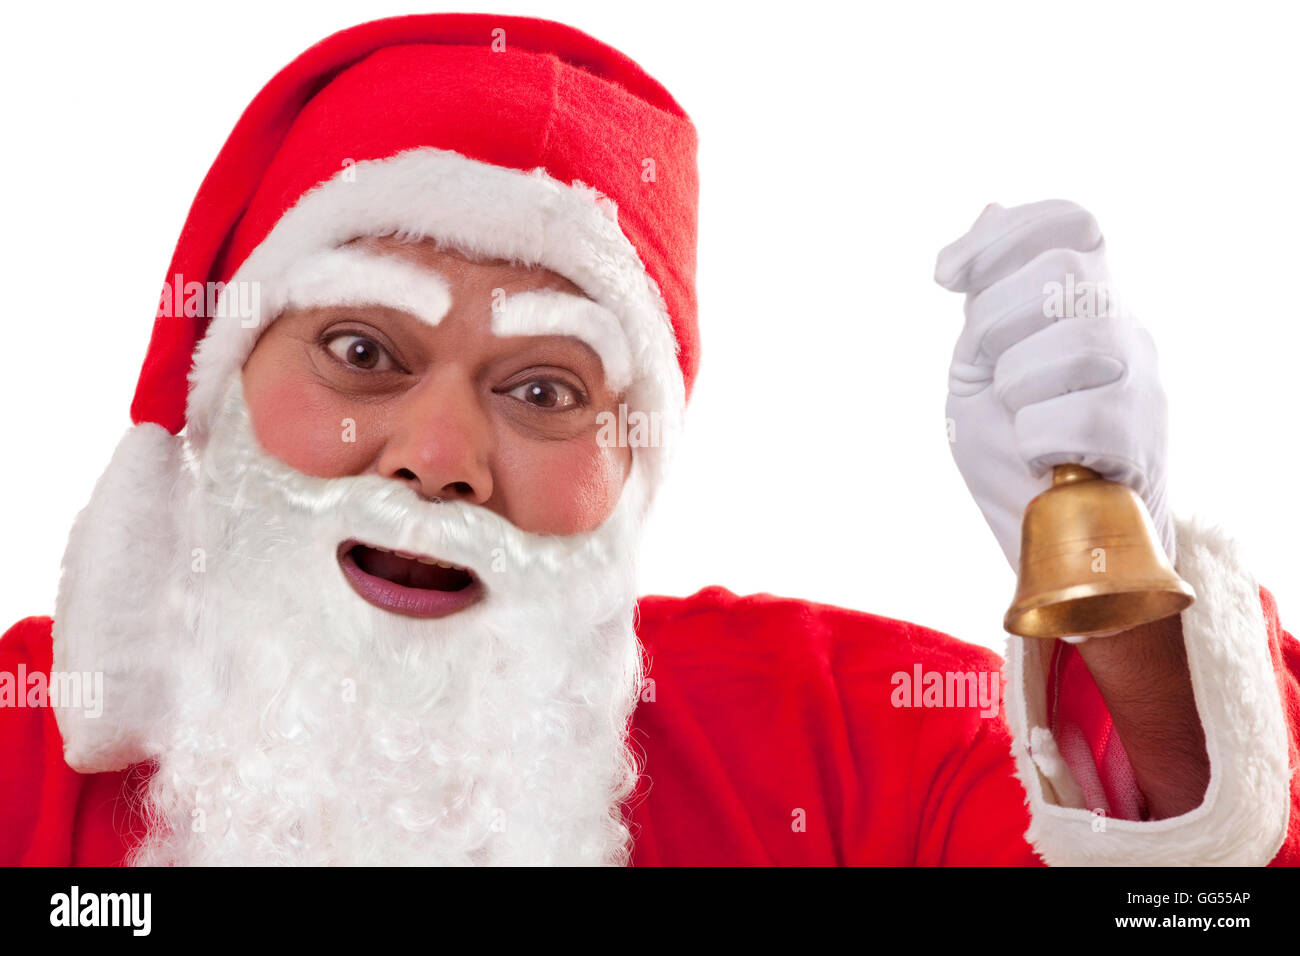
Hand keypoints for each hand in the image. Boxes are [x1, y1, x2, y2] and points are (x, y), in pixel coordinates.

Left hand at [933, 199, 1174, 573]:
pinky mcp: (1146, 439)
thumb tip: (991, 207)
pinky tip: (1042, 459)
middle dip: (999, 320)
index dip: (1002, 238)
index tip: (944, 276)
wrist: (1047, 538)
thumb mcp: (979, 367)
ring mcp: (1142, 381)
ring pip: (1075, 343)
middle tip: (989, 372)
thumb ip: (987, 298)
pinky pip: (1083, 417)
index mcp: (1080, 303)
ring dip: (1019, 388)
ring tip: (1022, 422)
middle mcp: (1123, 328)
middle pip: (1066, 271)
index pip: (1069, 223)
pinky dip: (1039, 441)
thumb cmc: (1010, 453)